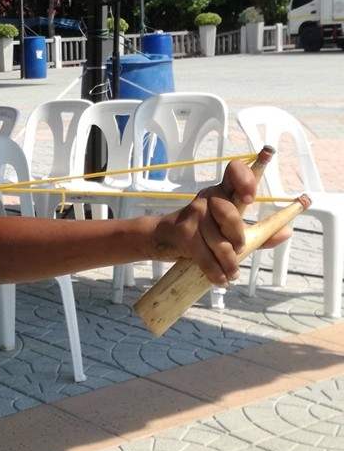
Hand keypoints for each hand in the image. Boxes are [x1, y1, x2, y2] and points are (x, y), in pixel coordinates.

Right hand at [152, 159, 290, 285]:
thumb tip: (287, 231)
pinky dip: (216, 273)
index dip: (245, 180)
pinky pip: (206, 258)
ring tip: (232, 273)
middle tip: (239, 249)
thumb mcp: (228, 228)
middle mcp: (208, 198)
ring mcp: (194, 216)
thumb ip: (259, 231)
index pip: (234, 171)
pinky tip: (221, 280)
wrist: (162, 236)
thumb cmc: (201, 230)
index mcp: (222, 192)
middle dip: (238, 238)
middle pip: (231, 215)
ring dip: (230, 264)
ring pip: (220, 244)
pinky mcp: (184, 235)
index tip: (250, 199)